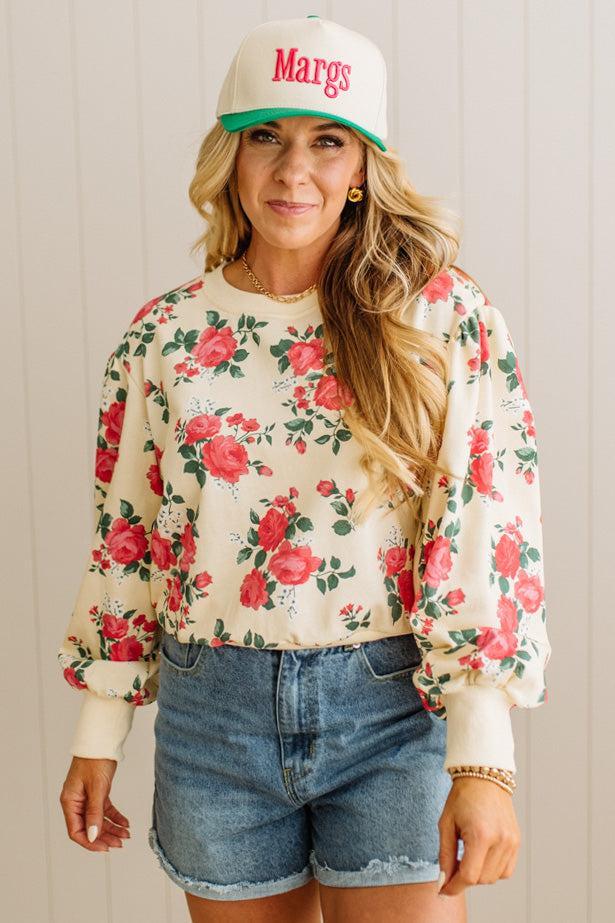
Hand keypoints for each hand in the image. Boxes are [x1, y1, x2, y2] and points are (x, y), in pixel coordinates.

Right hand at [59, 756, 130, 851]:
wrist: (102, 739)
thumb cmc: (95, 759)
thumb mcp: (97, 787)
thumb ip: (95, 812)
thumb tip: (92, 837)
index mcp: (70, 802)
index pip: (76, 831)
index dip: (90, 842)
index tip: (105, 848)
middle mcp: (76, 802)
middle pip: (88, 827)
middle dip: (104, 837)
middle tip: (120, 844)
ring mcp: (86, 797)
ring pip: (98, 820)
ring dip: (112, 828)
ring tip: (126, 835)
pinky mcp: (97, 792)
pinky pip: (105, 810)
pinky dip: (115, 817)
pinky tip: (125, 823)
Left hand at [438, 776, 520, 895]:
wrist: (484, 776)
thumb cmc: (462, 797)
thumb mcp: (446, 824)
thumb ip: (445, 855)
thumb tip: (443, 882)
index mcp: (481, 835)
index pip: (469, 876)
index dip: (454, 887)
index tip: (442, 890)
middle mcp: (500, 840)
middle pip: (482, 879)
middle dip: (465, 879)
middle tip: (453, 866)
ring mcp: (512, 842)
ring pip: (494, 877)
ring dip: (479, 875)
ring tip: (467, 855)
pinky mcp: (517, 842)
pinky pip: (506, 870)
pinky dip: (492, 870)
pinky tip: (482, 855)